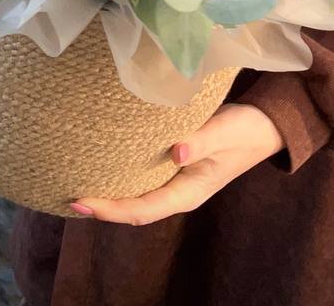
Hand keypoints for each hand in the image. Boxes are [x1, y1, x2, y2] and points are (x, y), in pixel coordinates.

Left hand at [68, 102, 284, 224]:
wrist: (267, 124)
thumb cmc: (247, 129)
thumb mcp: (226, 132)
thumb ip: (201, 141)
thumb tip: (174, 153)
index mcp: (188, 191)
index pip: (141, 209)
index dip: (110, 209)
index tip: (80, 200)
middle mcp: (179, 189)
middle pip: (133, 206)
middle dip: (101, 205)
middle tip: (66, 192)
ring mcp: (178, 178)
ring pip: (137, 191)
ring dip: (110, 189)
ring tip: (78, 178)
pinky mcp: (178, 162)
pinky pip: (144, 174)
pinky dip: (123, 171)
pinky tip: (107, 159)